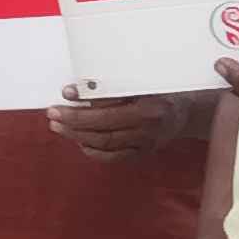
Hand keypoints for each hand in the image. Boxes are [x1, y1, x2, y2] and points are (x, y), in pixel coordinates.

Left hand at [46, 86, 195, 161]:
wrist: (185, 111)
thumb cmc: (161, 91)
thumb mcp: (143, 82)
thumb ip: (114, 86)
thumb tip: (79, 90)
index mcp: (150, 106)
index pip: (110, 107)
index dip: (84, 102)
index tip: (66, 94)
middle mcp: (149, 127)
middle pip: (104, 128)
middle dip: (74, 121)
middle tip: (53, 114)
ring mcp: (146, 143)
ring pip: (106, 144)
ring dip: (78, 136)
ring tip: (59, 126)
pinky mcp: (143, 153)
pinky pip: (114, 157)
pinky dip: (94, 151)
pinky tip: (79, 142)